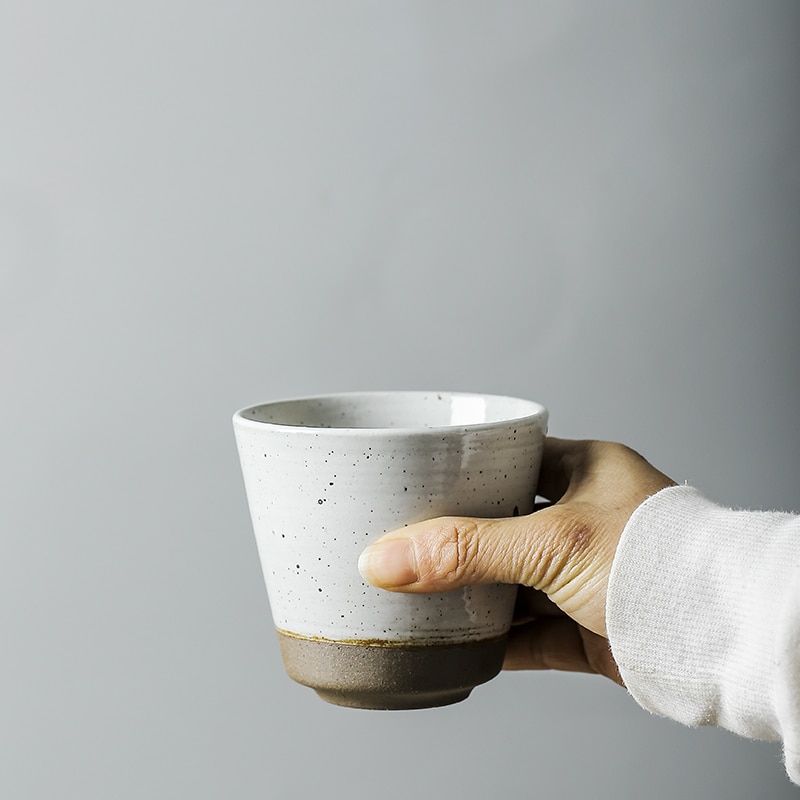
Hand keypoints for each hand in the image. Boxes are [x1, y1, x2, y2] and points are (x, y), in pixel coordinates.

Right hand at [358, 438, 674, 683]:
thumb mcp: (550, 542)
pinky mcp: (592, 628)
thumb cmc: (659, 560)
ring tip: (421, 595)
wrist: (720, 636)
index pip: (510, 460)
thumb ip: (465, 550)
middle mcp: (587, 519)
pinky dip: (496, 640)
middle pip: (505, 526)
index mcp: (585, 472)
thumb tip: (385, 559)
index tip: (420, 481)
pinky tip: (459, 642)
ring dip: (474, 595)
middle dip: (460, 539)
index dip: (464, 469)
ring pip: (515, 583)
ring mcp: (588, 576)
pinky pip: (531, 634)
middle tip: (409, 541)